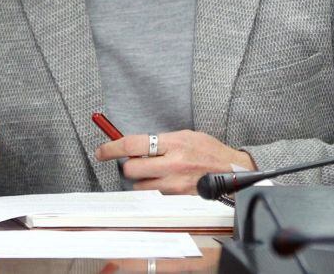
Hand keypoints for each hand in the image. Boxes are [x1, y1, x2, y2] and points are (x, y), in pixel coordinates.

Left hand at [95, 130, 255, 194]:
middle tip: (138, 162)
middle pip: (131, 169)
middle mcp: (172, 164)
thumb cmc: (208, 150)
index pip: (132, 145)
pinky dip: (155, 188)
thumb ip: (160, 141)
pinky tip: (167, 180)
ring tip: (157, 172)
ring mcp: (175, 184)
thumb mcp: (184, 136)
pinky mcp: (179, 197)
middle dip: (129, 166)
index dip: (112, 148)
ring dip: (142, 179)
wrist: (233, 171)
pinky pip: (155, 194)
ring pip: (140, 185)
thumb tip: (134, 146)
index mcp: (172, 144)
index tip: (101, 151)